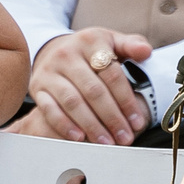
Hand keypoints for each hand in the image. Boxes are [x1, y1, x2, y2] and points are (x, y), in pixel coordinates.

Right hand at [14, 28, 153, 145]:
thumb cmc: (92, 51)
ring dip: (91, 125)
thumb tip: (146, 51)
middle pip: (93, 90)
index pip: (112, 74)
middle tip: (125, 137)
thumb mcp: (112, 41)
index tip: (137, 121)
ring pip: (73, 102)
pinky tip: (79, 138)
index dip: (126, 100)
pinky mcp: (38, 87)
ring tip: (107, 142)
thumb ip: (132, 45)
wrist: (55, 49)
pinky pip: (49, 109)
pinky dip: (64, 125)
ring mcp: (50, 71)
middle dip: (112, 117)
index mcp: (90, 41)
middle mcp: (66, 54)